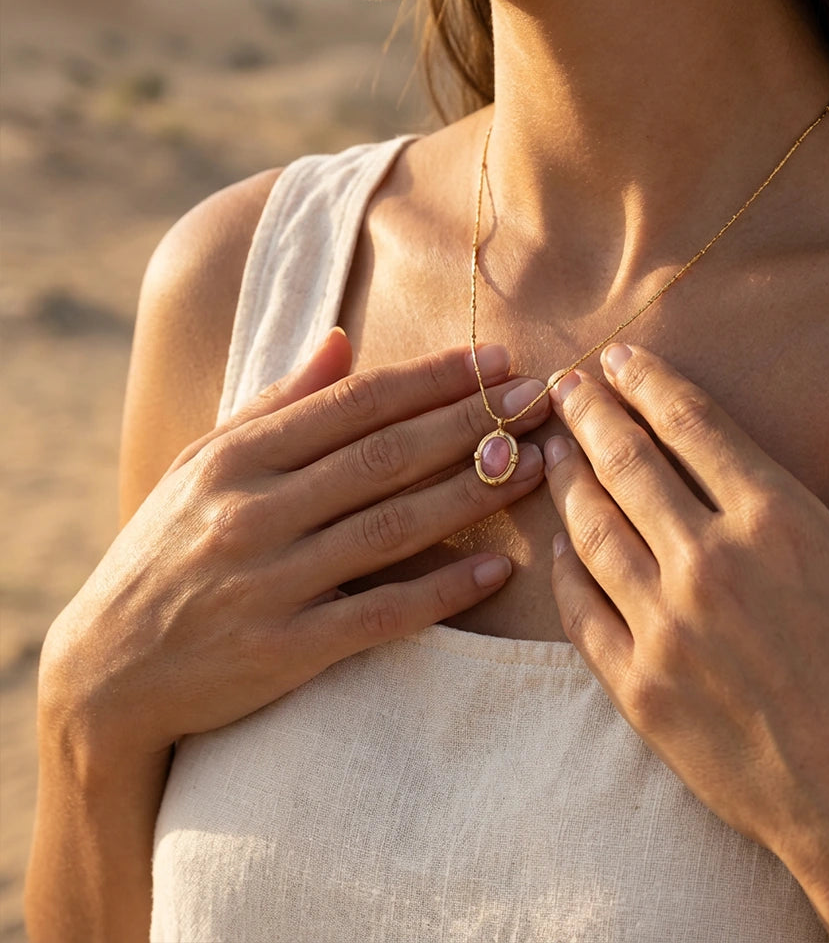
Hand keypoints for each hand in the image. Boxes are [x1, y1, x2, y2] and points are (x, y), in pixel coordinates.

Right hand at [39, 330, 548, 762]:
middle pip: (384, 457)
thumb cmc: (163, 553)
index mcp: (235, 459)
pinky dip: (442, 590)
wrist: (107, 670)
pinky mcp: (285, 650)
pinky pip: (381, 614)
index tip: (495, 363)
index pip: (353, 405)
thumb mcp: (201, 465)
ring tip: (534, 467)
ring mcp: (270, 583)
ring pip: (392, 527)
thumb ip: (275, 404)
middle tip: (537, 402)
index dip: (432, 380)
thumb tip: (341, 340)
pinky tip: (496, 570)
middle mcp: (253, 512)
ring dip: (472, 495)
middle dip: (470, 423)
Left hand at [543, 343, 828, 940]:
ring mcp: (663, 627)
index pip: (692, 426)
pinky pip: (580, 610)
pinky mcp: (637, 687)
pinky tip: (557, 542)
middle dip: (590, 413)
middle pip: (627, 463)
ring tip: (552, 447)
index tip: (620, 358)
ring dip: (566, 478)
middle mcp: (708, 564)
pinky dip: (563, 567)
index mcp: (777, 524)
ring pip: (591, 528)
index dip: (649, 383)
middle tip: (564, 384)